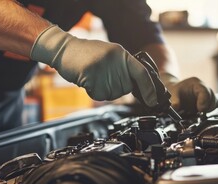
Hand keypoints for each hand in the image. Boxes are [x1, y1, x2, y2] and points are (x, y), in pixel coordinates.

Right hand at [30, 25, 157, 106]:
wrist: (65, 49)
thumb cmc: (87, 54)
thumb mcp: (110, 55)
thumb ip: (124, 68)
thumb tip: (138, 86)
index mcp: (122, 54)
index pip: (142, 73)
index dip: (149, 89)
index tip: (153, 100)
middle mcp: (115, 60)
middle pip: (125, 88)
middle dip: (116, 88)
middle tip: (104, 77)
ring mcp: (103, 68)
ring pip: (113, 94)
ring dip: (104, 90)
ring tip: (95, 77)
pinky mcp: (91, 76)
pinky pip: (99, 95)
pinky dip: (94, 92)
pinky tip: (88, 80)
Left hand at [161, 73, 216, 112]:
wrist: (176, 92)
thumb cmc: (175, 91)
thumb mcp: (172, 94)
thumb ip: (174, 101)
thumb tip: (175, 107)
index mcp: (196, 83)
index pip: (205, 91)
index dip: (204, 101)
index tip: (200, 109)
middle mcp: (204, 88)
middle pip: (212, 97)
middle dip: (206, 107)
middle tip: (198, 113)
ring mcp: (207, 95)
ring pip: (214, 103)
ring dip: (207, 110)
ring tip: (198, 113)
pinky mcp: (208, 102)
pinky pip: (212, 107)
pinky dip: (207, 112)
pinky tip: (200, 114)